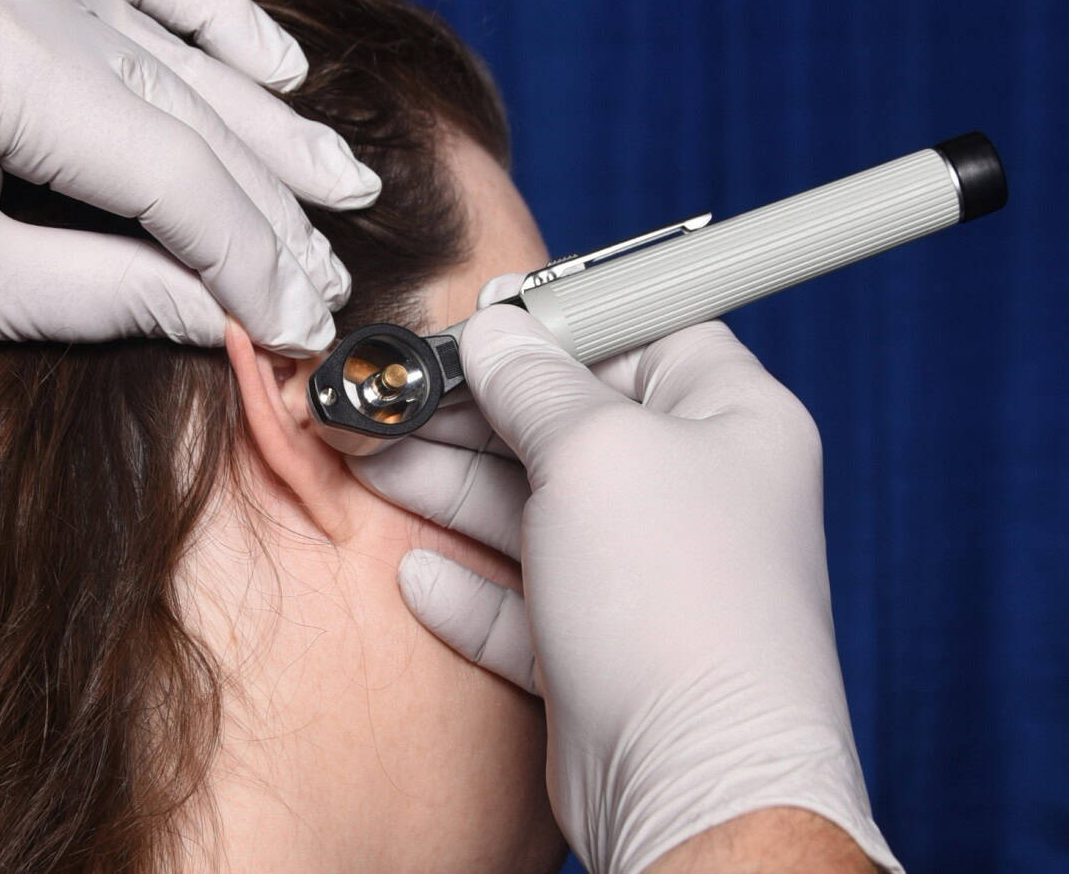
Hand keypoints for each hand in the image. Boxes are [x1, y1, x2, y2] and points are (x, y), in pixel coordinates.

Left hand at [0, 0, 379, 352]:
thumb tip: (228, 317)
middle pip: (192, 117)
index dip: (249, 261)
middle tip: (331, 275)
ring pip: (182, 53)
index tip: (298, 322)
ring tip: (342, 183)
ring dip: (268, 130)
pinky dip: (216, 22)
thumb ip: (108, 294)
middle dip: (270, 211)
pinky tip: (278, 69)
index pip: (173, 178)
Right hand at [353, 289, 899, 873]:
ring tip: (373, 458)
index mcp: (729, 420)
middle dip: (477, 410)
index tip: (488, 319)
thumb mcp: (595, 452)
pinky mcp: (604, 643)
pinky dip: (472, 584)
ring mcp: (647, 572)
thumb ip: (536, 384)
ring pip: (535, 509)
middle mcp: (692, 492)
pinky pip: (527, 598)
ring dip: (453, 488)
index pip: (645, 333)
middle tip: (397, 395)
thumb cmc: (674, 598)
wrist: (692, 784)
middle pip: (570, 424)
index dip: (563, 321)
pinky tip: (420, 571)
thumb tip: (495, 333)